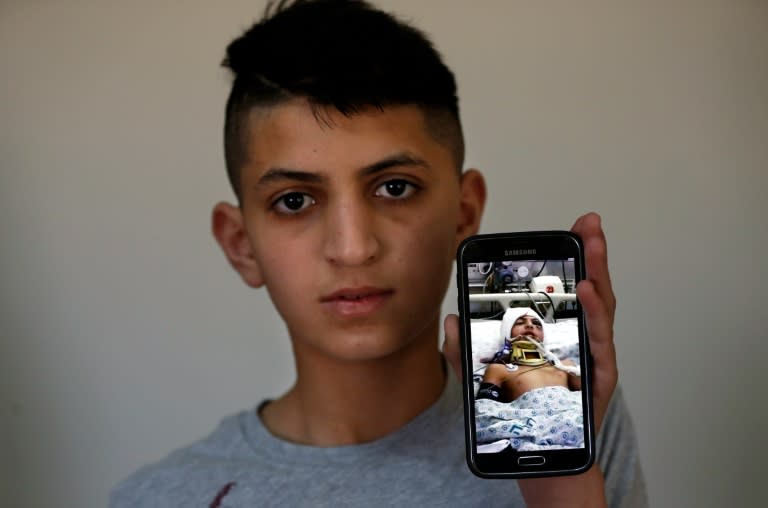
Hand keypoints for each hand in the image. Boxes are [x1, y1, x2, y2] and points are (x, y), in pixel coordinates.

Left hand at [442, 212, 616, 506]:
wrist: (547, 459)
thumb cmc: (527, 414)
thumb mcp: (487, 377)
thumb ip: (466, 348)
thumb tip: (449, 320)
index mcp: (558, 335)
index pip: (565, 291)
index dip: (569, 259)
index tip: (572, 228)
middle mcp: (581, 342)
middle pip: (590, 292)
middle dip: (592, 254)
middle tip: (590, 223)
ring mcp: (592, 359)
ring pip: (600, 312)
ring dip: (598, 276)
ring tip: (591, 247)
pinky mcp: (597, 378)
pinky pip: (599, 343)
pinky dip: (595, 316)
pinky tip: (587, 295)